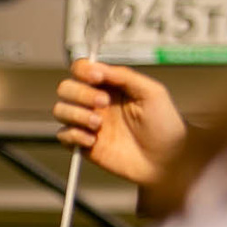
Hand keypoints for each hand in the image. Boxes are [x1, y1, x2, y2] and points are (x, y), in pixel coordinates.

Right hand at [54, 59, 187, 188]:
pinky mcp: (83, 144)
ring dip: (77, 115)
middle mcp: (94, 102)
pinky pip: (63, 135)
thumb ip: (124, 76)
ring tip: (98, 124)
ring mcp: (87, 123)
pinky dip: (74, 136)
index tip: (96, 78)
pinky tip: (94, 140)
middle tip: (103, 103)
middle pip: (65, 88)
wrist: (166, 159)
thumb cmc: (164, 125)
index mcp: (110, 86)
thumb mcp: (151, 92)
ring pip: (60, 110)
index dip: (82, 70)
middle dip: (81, 94)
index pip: (82, 69)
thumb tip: (97, 67)